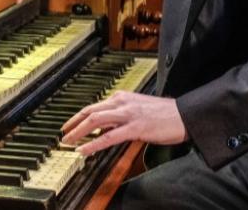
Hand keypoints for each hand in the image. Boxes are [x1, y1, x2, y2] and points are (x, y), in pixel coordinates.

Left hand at [61, 91, 187, 155]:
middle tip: (63, 134)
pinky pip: (109, 136)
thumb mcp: (138, 110)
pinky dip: (94, 143)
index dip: (79, 116)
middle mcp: (122, 102)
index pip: (95, 106)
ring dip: (79, 132)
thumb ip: (121, 116)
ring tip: (68, 142)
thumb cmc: (164, 114)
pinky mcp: (135, 127)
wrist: (184, 115)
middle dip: (73, 124)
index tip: (69, 125)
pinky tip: (85, 149)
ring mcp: (128, 114)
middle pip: (90, 112)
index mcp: (123, 97)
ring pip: (96, 121)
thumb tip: (106, 127)